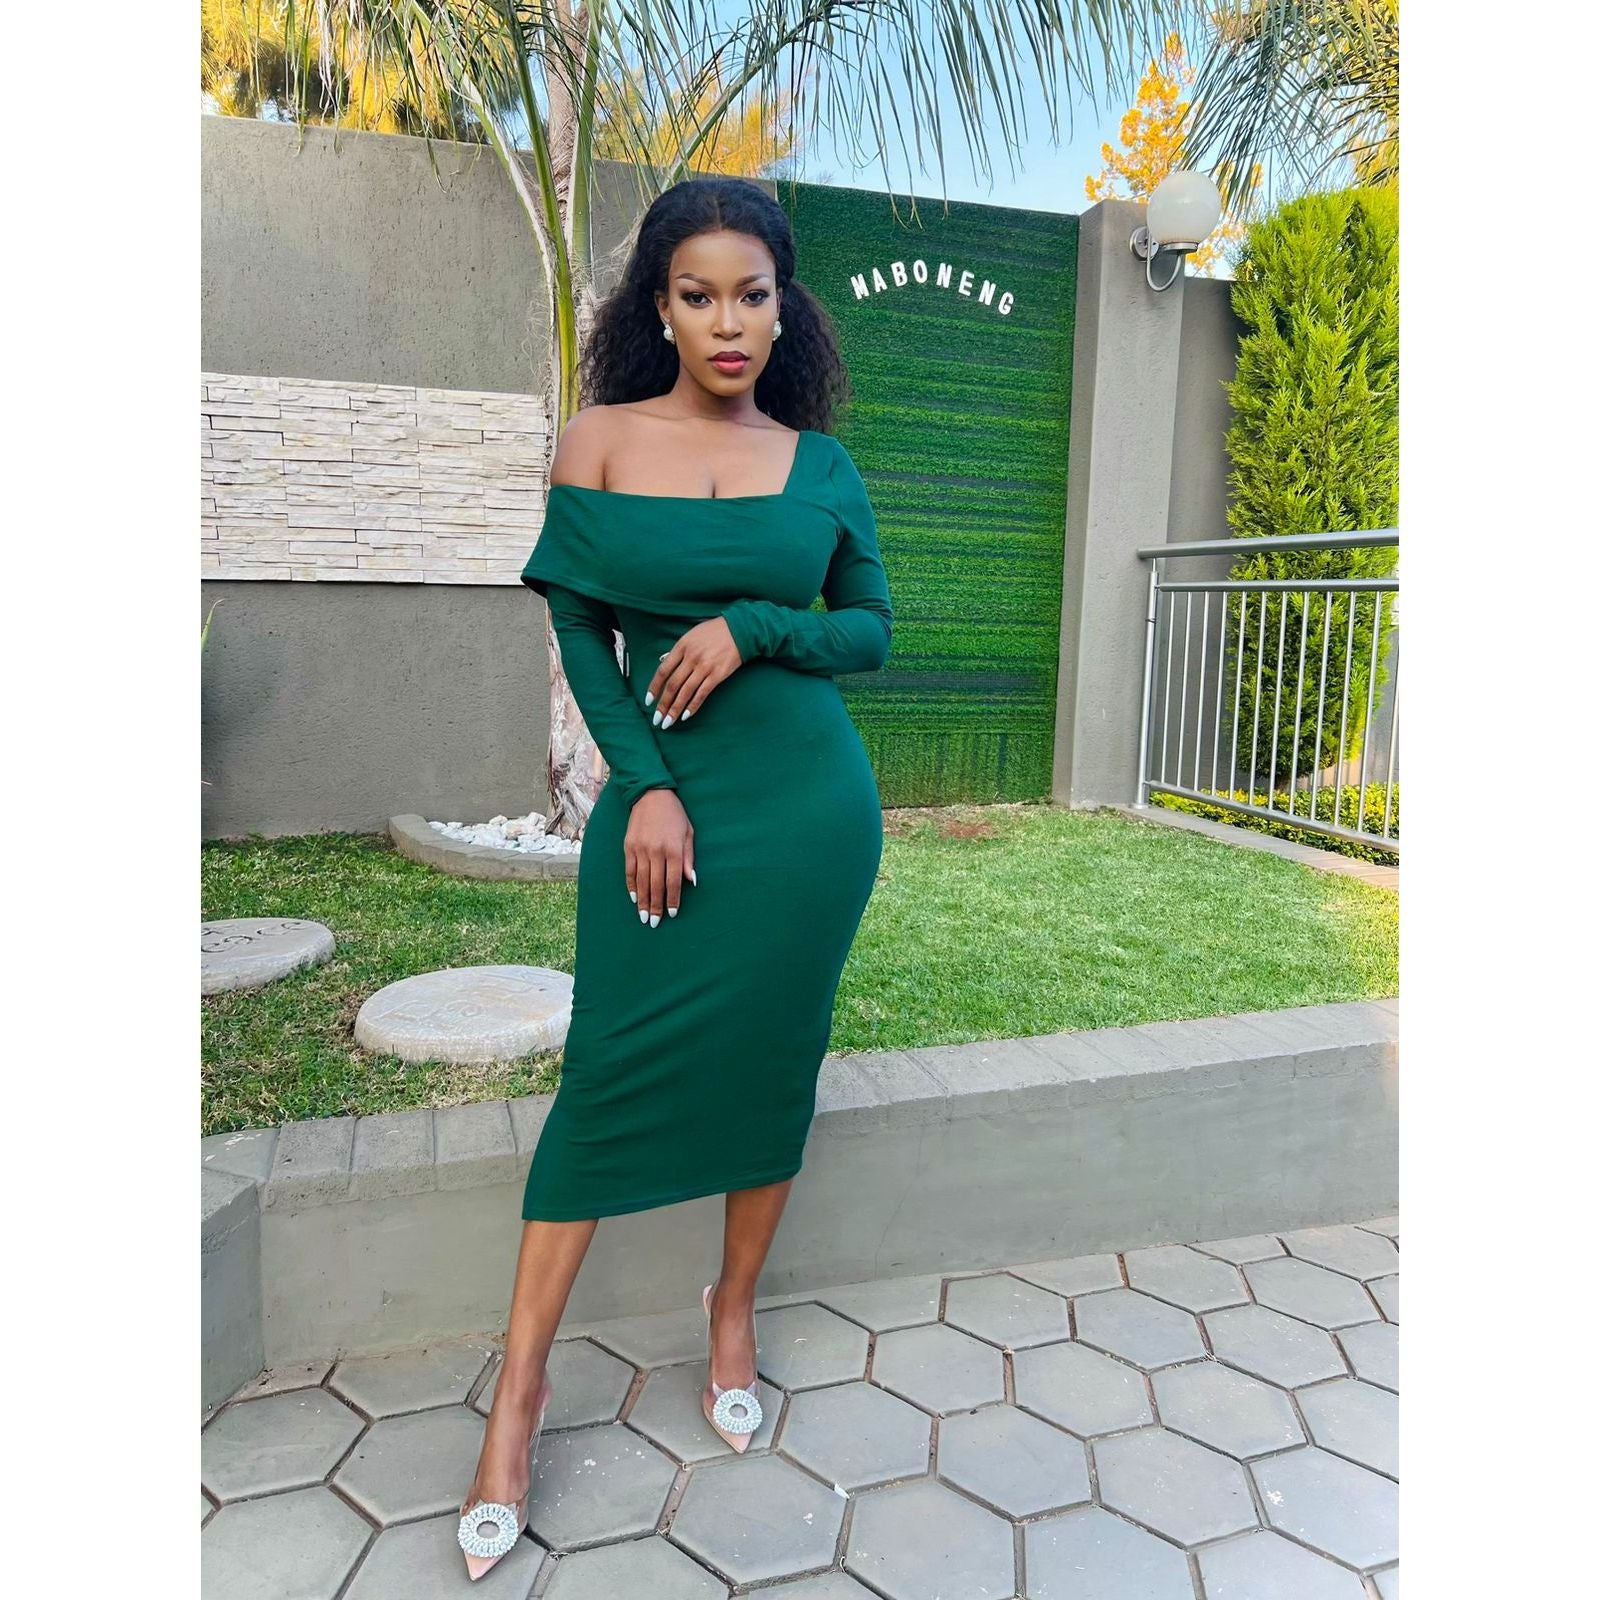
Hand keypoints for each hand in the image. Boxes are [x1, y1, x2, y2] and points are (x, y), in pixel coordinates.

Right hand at [625, 788, 695, 926]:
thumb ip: (689, 858)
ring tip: (642, 916)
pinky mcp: (628, 846)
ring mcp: (640, 849)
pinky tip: (633, 897)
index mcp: (674, 849)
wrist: (650, 794)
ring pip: (641, 881)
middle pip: (656, 885)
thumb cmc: (674, 815)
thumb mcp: (688, 833)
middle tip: (654, 923)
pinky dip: (631, 885)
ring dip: (642, 900)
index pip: (673, 881)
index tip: (672, 914)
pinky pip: (629, 871)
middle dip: (655, 906)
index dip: (672, 899)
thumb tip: (692, 881)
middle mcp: (656, 851)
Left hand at [645, 617, 743, 727]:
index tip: (648, 701)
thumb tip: (663, 662)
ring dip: (675, 709)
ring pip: (685, 692)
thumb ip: (678, 650)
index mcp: (682, 646)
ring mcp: (705, 667)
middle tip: (657, 719)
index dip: (654, 687)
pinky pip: (702, 693)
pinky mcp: (718, 675)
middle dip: (663, 704)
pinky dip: (693, 706)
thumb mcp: (691, 635)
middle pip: (672, 685)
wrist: (740, 630)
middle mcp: (691, 658)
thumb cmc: (714, 632)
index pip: (663, 671)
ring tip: (668, 722)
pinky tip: (686, 716)